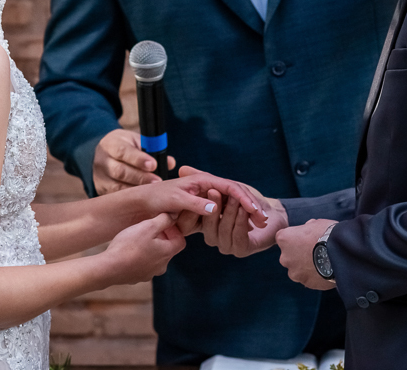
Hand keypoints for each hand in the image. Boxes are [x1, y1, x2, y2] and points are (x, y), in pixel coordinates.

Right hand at [93, 129, 176, 193]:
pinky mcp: (102, 190)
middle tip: (157, 181)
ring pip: (117, 186)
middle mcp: (102, 161)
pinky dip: (130, 199)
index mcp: (111, 144)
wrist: (103, 155)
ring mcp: (100, 177)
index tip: (153, 165)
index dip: (138, 159)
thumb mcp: (136, 141)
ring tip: (153, 193)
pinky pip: (116, 196)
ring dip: (136, 190)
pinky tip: (144, 201)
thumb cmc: (126, 147)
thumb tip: (169, 163)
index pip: (123, 151)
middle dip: (140, 177)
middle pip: (119, 171)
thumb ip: (152, 149)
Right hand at [99, 213, 185, 285]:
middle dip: (161, 238)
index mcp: (167, 253)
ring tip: (137, 239)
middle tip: (149, 229)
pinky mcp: (136, 278)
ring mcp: (149, 274)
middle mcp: (161, 267)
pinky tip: (128, 251)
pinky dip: (139, 257)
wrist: (109, 268)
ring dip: (150, 248)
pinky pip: (142, 265)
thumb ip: (163, 219)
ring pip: (154, 258)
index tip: (163, 224)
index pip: (180, 241)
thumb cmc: (128, 246)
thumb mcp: (147, 226)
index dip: (174, 231)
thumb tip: (174, 215)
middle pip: (167, 249)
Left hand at [129, 170, 266, 227]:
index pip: (230, 187)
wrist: (143, 203)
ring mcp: (207, 197)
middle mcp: (207, 186)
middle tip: (264, 220)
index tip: (255, 211)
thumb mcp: (175, 201)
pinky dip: (238, 219)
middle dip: (251, 206)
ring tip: (260, 224)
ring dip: (248, 214)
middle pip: (236, 194)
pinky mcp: (205, 208)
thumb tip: (213, 207)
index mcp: (202, 180)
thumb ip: (194, 204)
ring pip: (234, 204)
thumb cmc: (157, 199)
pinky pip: (226, 212)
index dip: (244, 199)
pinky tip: (248, 227)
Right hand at [173, 166, 285, 257]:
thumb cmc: (248, 198)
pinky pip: (238, 238)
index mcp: (206, 225)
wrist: (275, 213)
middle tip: (214, 191)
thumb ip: (201, 179)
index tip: (204, 189)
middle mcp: (214, 237)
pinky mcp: (241, 250)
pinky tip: (246, 210)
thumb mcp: (223, 186)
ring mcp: (227, 245)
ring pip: (224, 230)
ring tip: (235, 198)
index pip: (196, 219)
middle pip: (208, 226)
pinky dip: (241, 222)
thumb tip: (182, 169)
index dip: (199, 205)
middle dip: (213, 206)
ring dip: (230, 212)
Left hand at [276, 219, 336, 290]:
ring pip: (297, 270)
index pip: (283, 238)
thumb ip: (306, 228)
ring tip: (321, 262)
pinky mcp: (306, 283)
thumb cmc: (327, 233)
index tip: (305, 238)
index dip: (294, 238)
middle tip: (313, 251)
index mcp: (284, 238)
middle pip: (288, 256)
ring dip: (305, 267)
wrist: (341, 252)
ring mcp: (295, 272)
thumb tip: (307, 230)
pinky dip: (314, 276)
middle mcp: (285, 257)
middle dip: (298, 254)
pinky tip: (325, 270)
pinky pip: (308, 279)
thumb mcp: (315, 223)